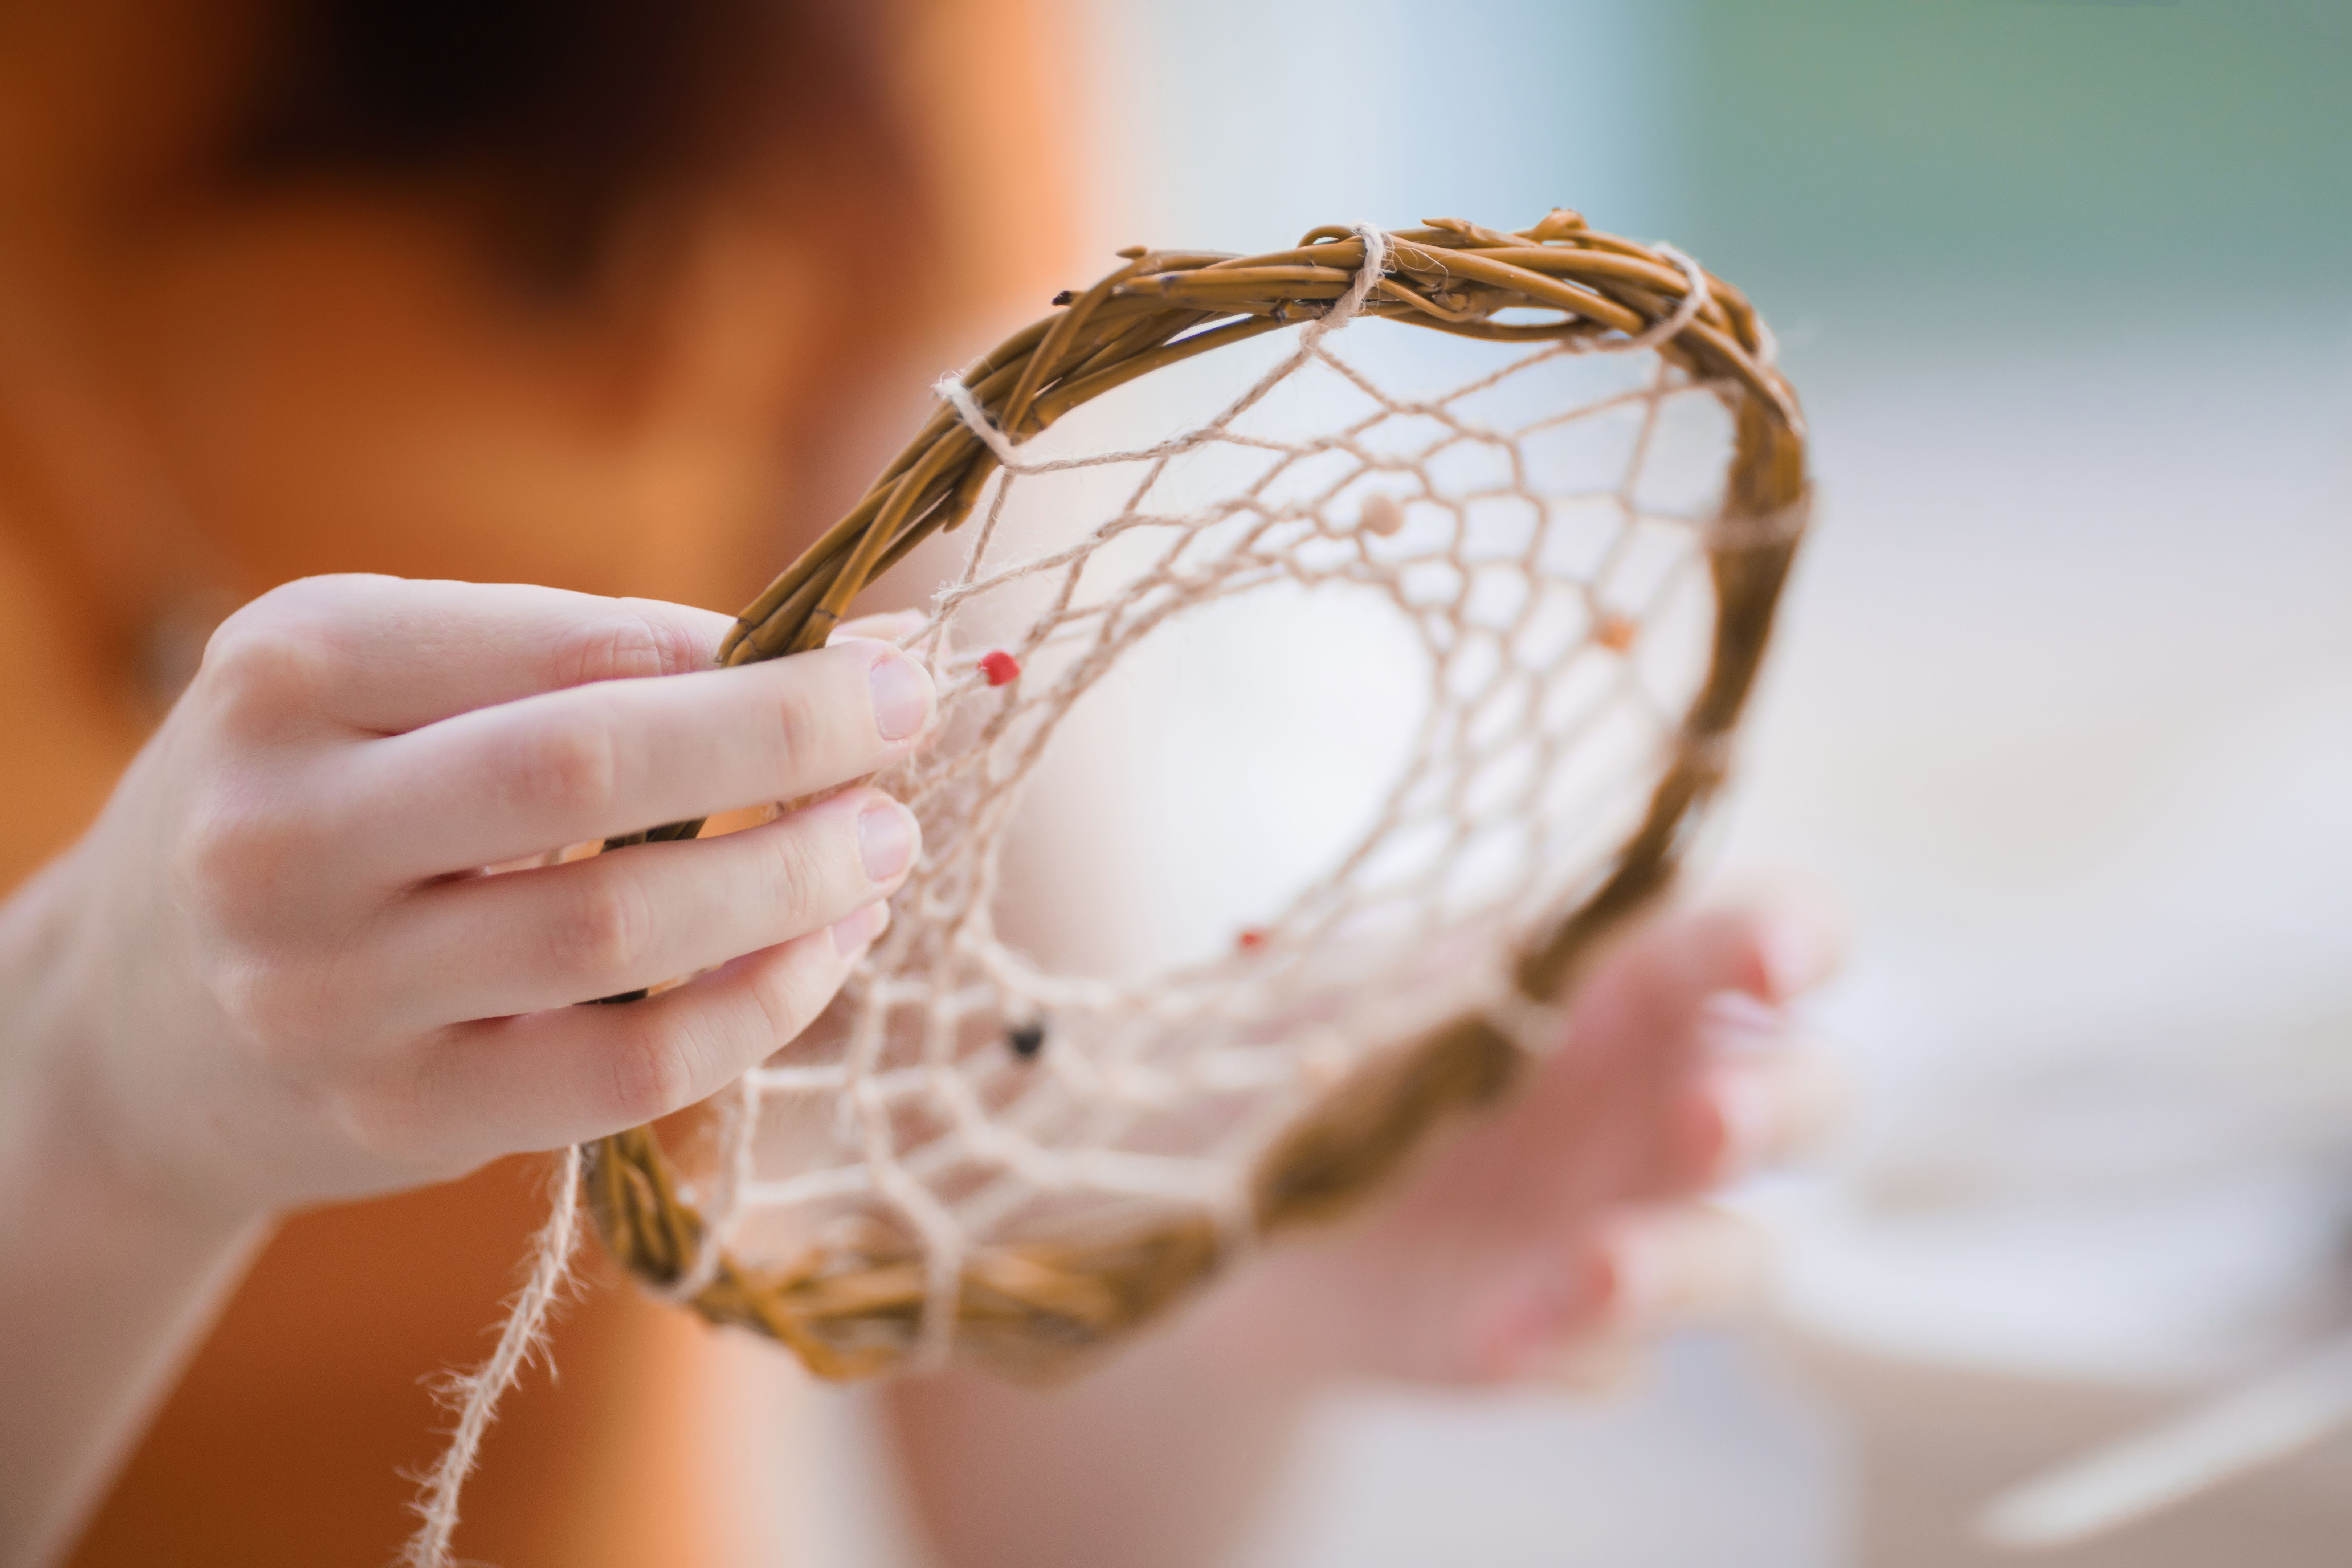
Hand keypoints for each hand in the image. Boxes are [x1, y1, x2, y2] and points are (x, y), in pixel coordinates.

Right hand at [12, 574, 934, 1221]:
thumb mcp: (395, 689)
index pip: (573, 645)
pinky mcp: (397, 1112)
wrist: (139, 1026)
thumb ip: (592, 665)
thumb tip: (860, 649)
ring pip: (619, 929)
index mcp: (292, 671)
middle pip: (592, 772)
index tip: (883, 651)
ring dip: (794, 883)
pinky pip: (625, 1065)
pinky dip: (757, 1005)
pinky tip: (825, 951)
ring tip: (887, 844)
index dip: (755, 654)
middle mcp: (287, 828)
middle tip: (914, 725)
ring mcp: (329, 988)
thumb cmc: (324, 809)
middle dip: (791, 743)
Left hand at [1222, 902, 1843, 1384]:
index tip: (1779, 959)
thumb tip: (1504, 938)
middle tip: (1711, 1112)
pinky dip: (1562, 1344)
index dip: (1797, 937)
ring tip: (1600, 1263)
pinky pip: (1614, 1356)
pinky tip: (1491, 1334)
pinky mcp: (1583, 1334)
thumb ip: (1447, 959)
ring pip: (1739, 1256)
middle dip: (1779, 1104)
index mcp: (1626, 976)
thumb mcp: (1365, 981)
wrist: (1234, 1204)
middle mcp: (1660, 1099)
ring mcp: (1637, 1224)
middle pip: (1807, 1097)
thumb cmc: (1323, 1050)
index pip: (1759, 933)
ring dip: (1681, 1262)